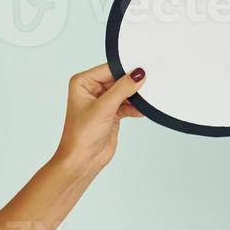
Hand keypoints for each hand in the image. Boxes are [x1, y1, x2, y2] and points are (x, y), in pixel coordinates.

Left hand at [53, 62, 145, 176]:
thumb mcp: (103, 108)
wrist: (83, 160)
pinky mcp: (112, 113)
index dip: (126, 70)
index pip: (109, 69)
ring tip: (146, 100)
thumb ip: (122, 89)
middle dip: (133, 84)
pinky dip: (136, 107)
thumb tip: (138, 74)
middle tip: (148, 85)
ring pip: (125, 92)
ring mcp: (103, 102)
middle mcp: (92, 90)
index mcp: (83, 83)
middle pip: (119, 79)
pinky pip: (128, 104)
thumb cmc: (80, 136)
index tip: (143, 71)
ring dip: (136, 97)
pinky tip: (143, 110)